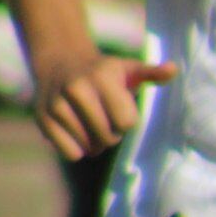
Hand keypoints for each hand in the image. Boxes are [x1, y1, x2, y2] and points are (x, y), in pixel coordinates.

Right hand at [27, 49, 172, 160]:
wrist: (60, 63)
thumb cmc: (105, 73)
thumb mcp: (129, 69)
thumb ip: (152, 73)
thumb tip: (174, 69)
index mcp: (102, 77)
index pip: (126, 122)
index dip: (126, 122)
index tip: (119, 109)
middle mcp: (76, 89)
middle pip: (108, 137)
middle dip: (112, 135)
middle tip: (104, 119)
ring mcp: (56, 104)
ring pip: (89, 148)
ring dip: (95, 144)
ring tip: (90, 124)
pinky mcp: (42, 119)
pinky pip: (70, 153)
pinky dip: (77, 149)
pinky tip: (75, 132)